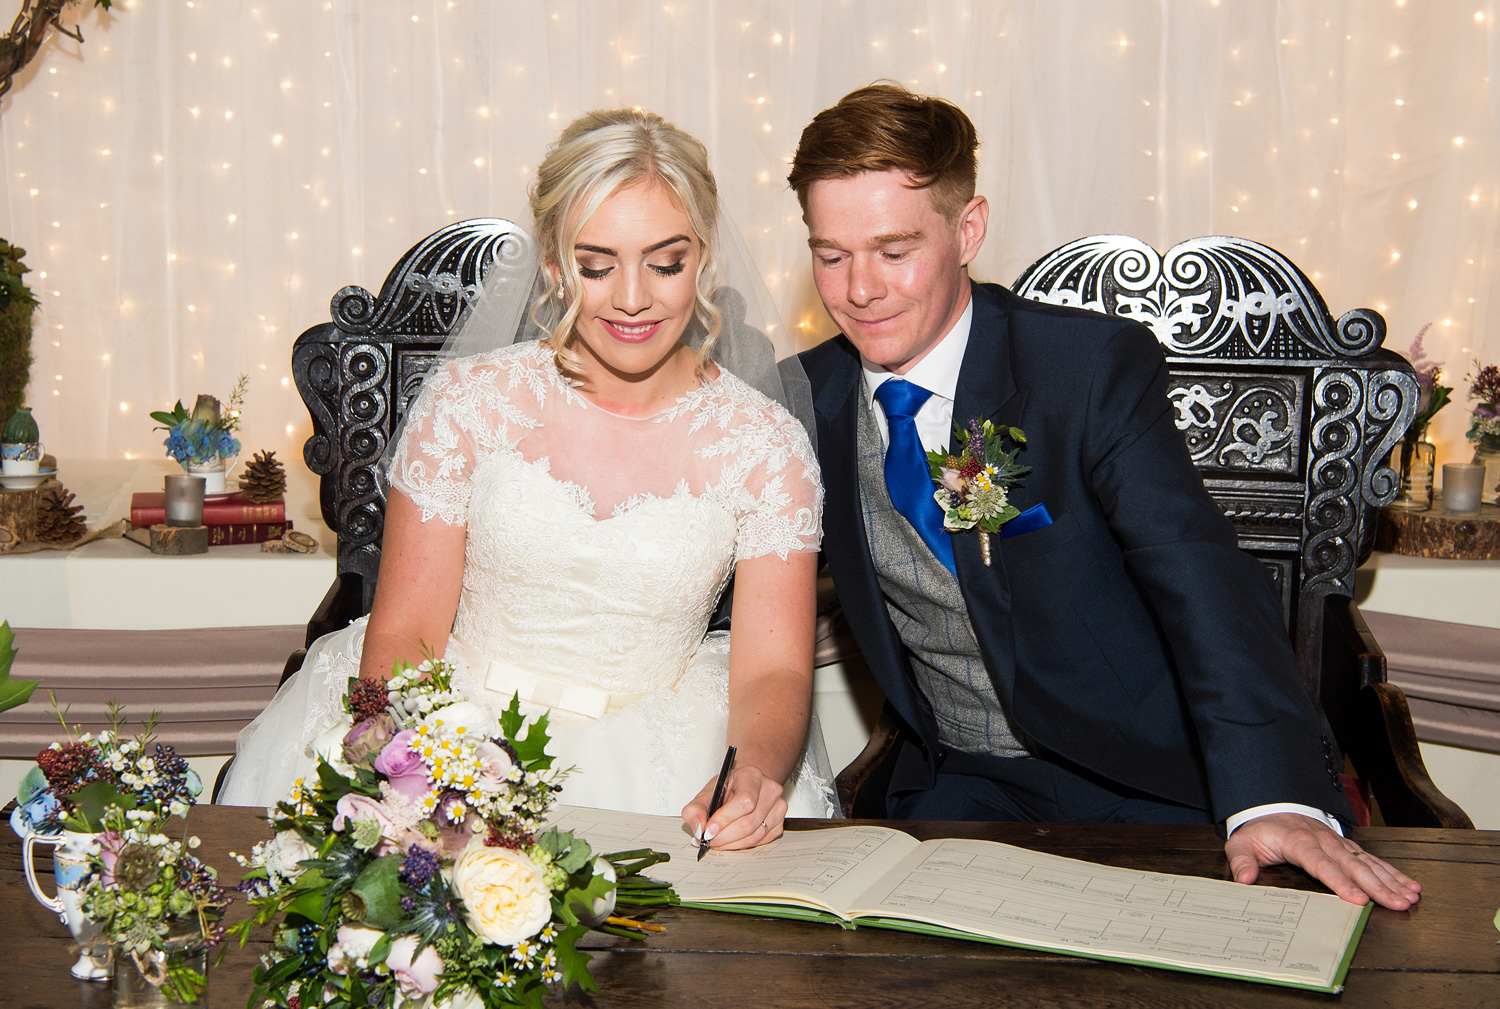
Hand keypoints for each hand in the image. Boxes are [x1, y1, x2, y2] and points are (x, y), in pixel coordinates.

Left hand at [681, 765, 787, 851]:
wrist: (746, 785)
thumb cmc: (729, 788)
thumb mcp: (707, 792)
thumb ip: (695, 810)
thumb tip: (699, 829)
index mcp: (752, 776)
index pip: (744, 801)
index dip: (725, 819)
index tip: (709, 830)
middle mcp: (770, 790)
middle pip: (748, 823)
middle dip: (724, 836)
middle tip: (709, 840)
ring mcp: (778, 807)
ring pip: (754, 835)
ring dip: (731, 843)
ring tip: (718, 841)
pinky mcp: (779, 823)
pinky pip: (760, 841)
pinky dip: (741, 844)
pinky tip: (731, 839)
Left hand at [1224, 812, 1421, 909]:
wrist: (1270, 808)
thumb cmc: (1259, 831)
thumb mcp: (1241, 843)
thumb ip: (1241, 860)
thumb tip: (1245, 878)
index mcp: (1299, 841)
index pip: (1321, 864)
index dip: (1340, 882)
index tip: (1358, 898)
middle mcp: (1323, 840)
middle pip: (1353, 865)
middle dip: (1377, 886)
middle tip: (1398, 903)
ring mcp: (1338, 843)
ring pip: (1368, 862)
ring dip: (1391, 880)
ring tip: (1410, 897)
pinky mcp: (1347, 846)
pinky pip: (1372, 859)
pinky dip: (1392, 872)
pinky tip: (1410, 885)